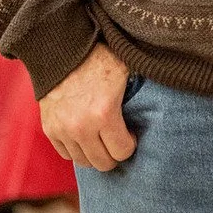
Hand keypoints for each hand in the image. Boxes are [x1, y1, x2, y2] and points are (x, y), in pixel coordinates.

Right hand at [39, 43, 135, 170]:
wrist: (63, 49)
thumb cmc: (98, 57)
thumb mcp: (125, 69)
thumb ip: (139, 90)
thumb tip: (162, 93)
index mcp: (104, 112)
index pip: (122, 152)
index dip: (130, 145)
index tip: (131, 135)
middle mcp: (82, 127)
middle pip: (103, 163)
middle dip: (114, 154)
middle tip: (117, 140)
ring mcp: (64, 130)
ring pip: (83, 161)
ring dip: (95, 154)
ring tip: (102, 138)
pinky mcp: (50, 130)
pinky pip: (66, 154)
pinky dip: (77, 149)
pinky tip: (86, 136)